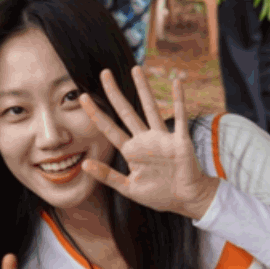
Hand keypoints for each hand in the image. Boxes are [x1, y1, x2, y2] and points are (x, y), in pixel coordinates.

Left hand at [79, 67, 219, 219]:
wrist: (186, 199)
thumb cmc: (159, 195)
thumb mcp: (129, 188)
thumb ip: (107, 176)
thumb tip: (84, 164)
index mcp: (131, 151)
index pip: (109, 129)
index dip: (96, 114)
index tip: (83, 98)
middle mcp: (144, 140)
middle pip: (126, 112)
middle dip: (115, 93)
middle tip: (104, 73)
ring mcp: (162, 138)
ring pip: (150, 108)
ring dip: (143, 89)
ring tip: (136, 69)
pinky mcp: (180, 141)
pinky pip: (180, 117)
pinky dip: (179, 100)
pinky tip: (177, 82)